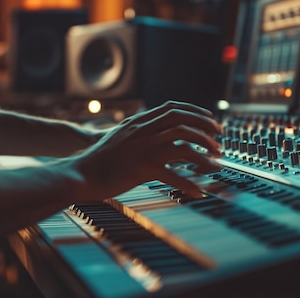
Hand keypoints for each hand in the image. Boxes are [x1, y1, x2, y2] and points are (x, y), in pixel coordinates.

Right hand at [72, 101, 221, 200]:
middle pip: (183, 121)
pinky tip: (199, 191)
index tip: (210, 120)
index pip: (174, 108)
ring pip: (184, 144)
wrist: (81, 173)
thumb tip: (160, 134)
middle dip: (206, 129)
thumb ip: (140, 131)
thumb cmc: (100, 160)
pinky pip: (174, 175)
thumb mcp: (121, 136)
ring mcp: (144, 148)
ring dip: (204, 153)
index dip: (196, 112)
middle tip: (219, 140)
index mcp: (139, 121)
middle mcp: (144, 130)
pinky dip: (190, 184)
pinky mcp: (142, 167)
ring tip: (215, 164)